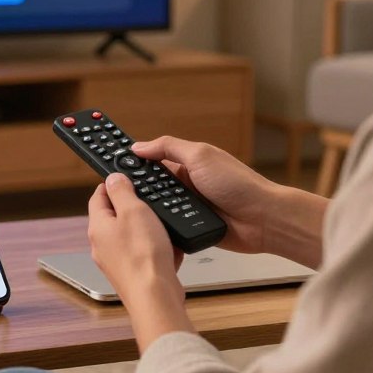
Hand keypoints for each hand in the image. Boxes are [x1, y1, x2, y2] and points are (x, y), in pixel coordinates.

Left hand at [88, 175, 193, 350]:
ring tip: (163, 224)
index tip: (123, 178)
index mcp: (98, 227)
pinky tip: (171, 247)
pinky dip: (157, 248)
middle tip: (148, 199)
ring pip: (132, 236)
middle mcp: (103, 246)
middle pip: (114, 217)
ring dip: (148, 228)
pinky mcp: (134, 275)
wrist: (155, 297)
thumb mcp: (133, 210)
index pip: (98, 197)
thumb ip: (122, 191)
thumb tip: (113, 178)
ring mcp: (117, 262)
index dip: (111, 184)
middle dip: (133, 207)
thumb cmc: (143, 255)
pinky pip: (145, 254)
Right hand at [132, 137, 279, 254]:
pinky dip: (162, 225)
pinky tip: (153, 226)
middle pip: (150, 184)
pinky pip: (169, 225)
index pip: (152, 157)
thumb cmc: (240, 184)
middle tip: (118, 187)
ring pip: (157, 206)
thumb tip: (139, 146)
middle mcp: (186, 182)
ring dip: (151, 207)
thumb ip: (168, 147)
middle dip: (137, 185)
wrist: (263, 220)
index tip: (109, 156)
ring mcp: (188, 205)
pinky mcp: (191, 226)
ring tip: (136, 207)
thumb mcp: (200, 155)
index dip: (133, 158)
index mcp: (186, 162)